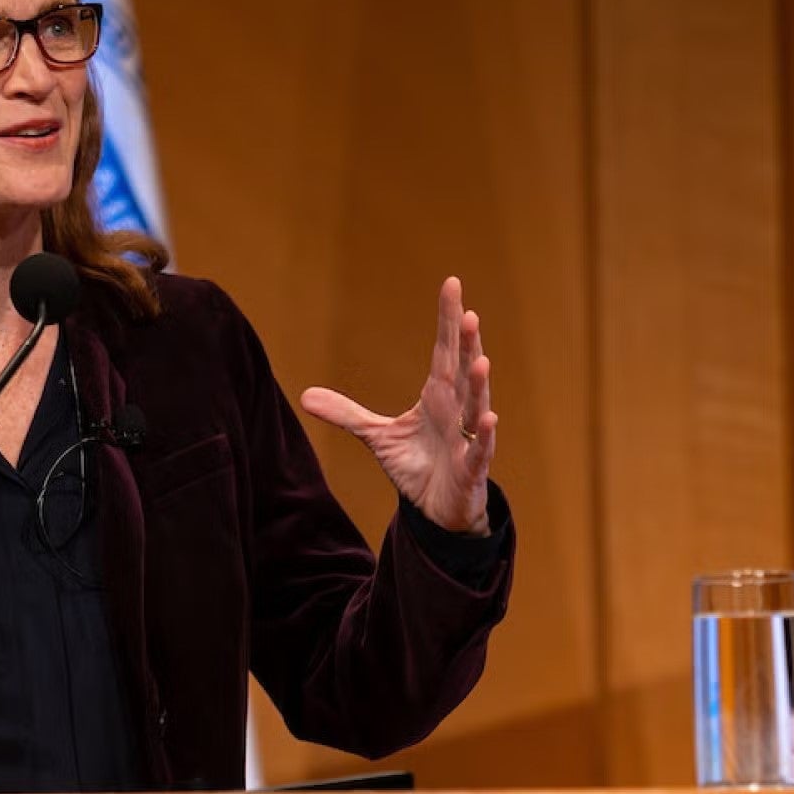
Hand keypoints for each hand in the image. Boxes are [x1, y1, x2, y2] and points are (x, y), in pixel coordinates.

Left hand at [300, 277, 496, 534]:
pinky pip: (479, 450)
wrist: (436, 509)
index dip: (447, 319)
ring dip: (479, 385)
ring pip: (476, 406)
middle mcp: (457, 410)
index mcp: (438, 396)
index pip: (444, 351)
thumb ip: (347, 414)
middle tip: (469, 314)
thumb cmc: (416, 465)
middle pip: (463, 371)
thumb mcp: (377, 436)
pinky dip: (484, 436)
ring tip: (481, 360)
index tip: (452, 284)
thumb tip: (305, 396)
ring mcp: (467, 439)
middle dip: (467, 344)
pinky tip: (488, 418)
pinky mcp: (471, 468)